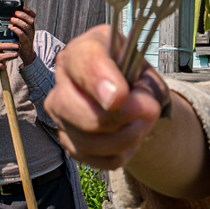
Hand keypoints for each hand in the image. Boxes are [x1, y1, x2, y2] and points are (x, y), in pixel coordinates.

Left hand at [8, 7, 37, 64]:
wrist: (26, 55)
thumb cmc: (21, 41)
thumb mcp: (22, 32)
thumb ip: (18, 25)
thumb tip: (8, 15)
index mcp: (31, 27)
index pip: (32, 16)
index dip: (28, 11)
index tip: (22, 7)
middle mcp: (32, 31)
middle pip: (31, 20)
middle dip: (23, 15)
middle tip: (15, 13)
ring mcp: (29, 37)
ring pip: (26, 27)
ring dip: (19, 21)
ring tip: (11, 19)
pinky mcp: (25, 42)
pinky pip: (22, 35)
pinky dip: (16, 30)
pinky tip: (10, 27)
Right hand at [43, 25, 168, 169]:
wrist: (131, 95)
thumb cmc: (135, 77)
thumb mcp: (147, 72)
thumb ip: (143, 86)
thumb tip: (133, 108)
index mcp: (83, 50)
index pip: (84, 63)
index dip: (101, 82)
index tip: (121, 96)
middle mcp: (62, 79)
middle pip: (79, 110)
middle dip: (121, 119)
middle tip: (150, 112)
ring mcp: (59, 111)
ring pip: (87, 140)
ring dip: (125, 139)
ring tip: (143, 125)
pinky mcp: (66, 138)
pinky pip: (93, 158)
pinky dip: (118, 154)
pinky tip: (128, 140)